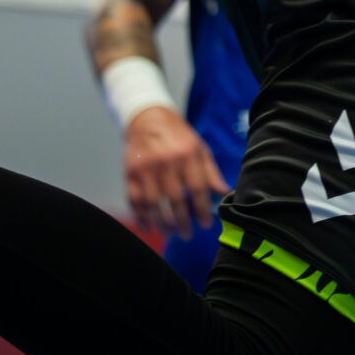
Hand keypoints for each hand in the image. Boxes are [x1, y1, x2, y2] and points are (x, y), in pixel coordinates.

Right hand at [122, 107, 228, 238]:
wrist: (148, 119)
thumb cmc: (179, 137)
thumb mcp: (199, 149)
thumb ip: (211, 173)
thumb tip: (225, 194)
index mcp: (186, 155)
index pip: (197, 188)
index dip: (203, 209)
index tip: (207, 224)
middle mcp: (165, 162)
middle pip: (174, 200)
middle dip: (182, 222)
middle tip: (187, 235)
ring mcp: (145, 169)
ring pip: (153, 205)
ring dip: (162, 224)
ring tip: (171, 234)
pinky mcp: (129, 173)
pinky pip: (134, 201)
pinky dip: (140, 217)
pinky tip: (148, 227)